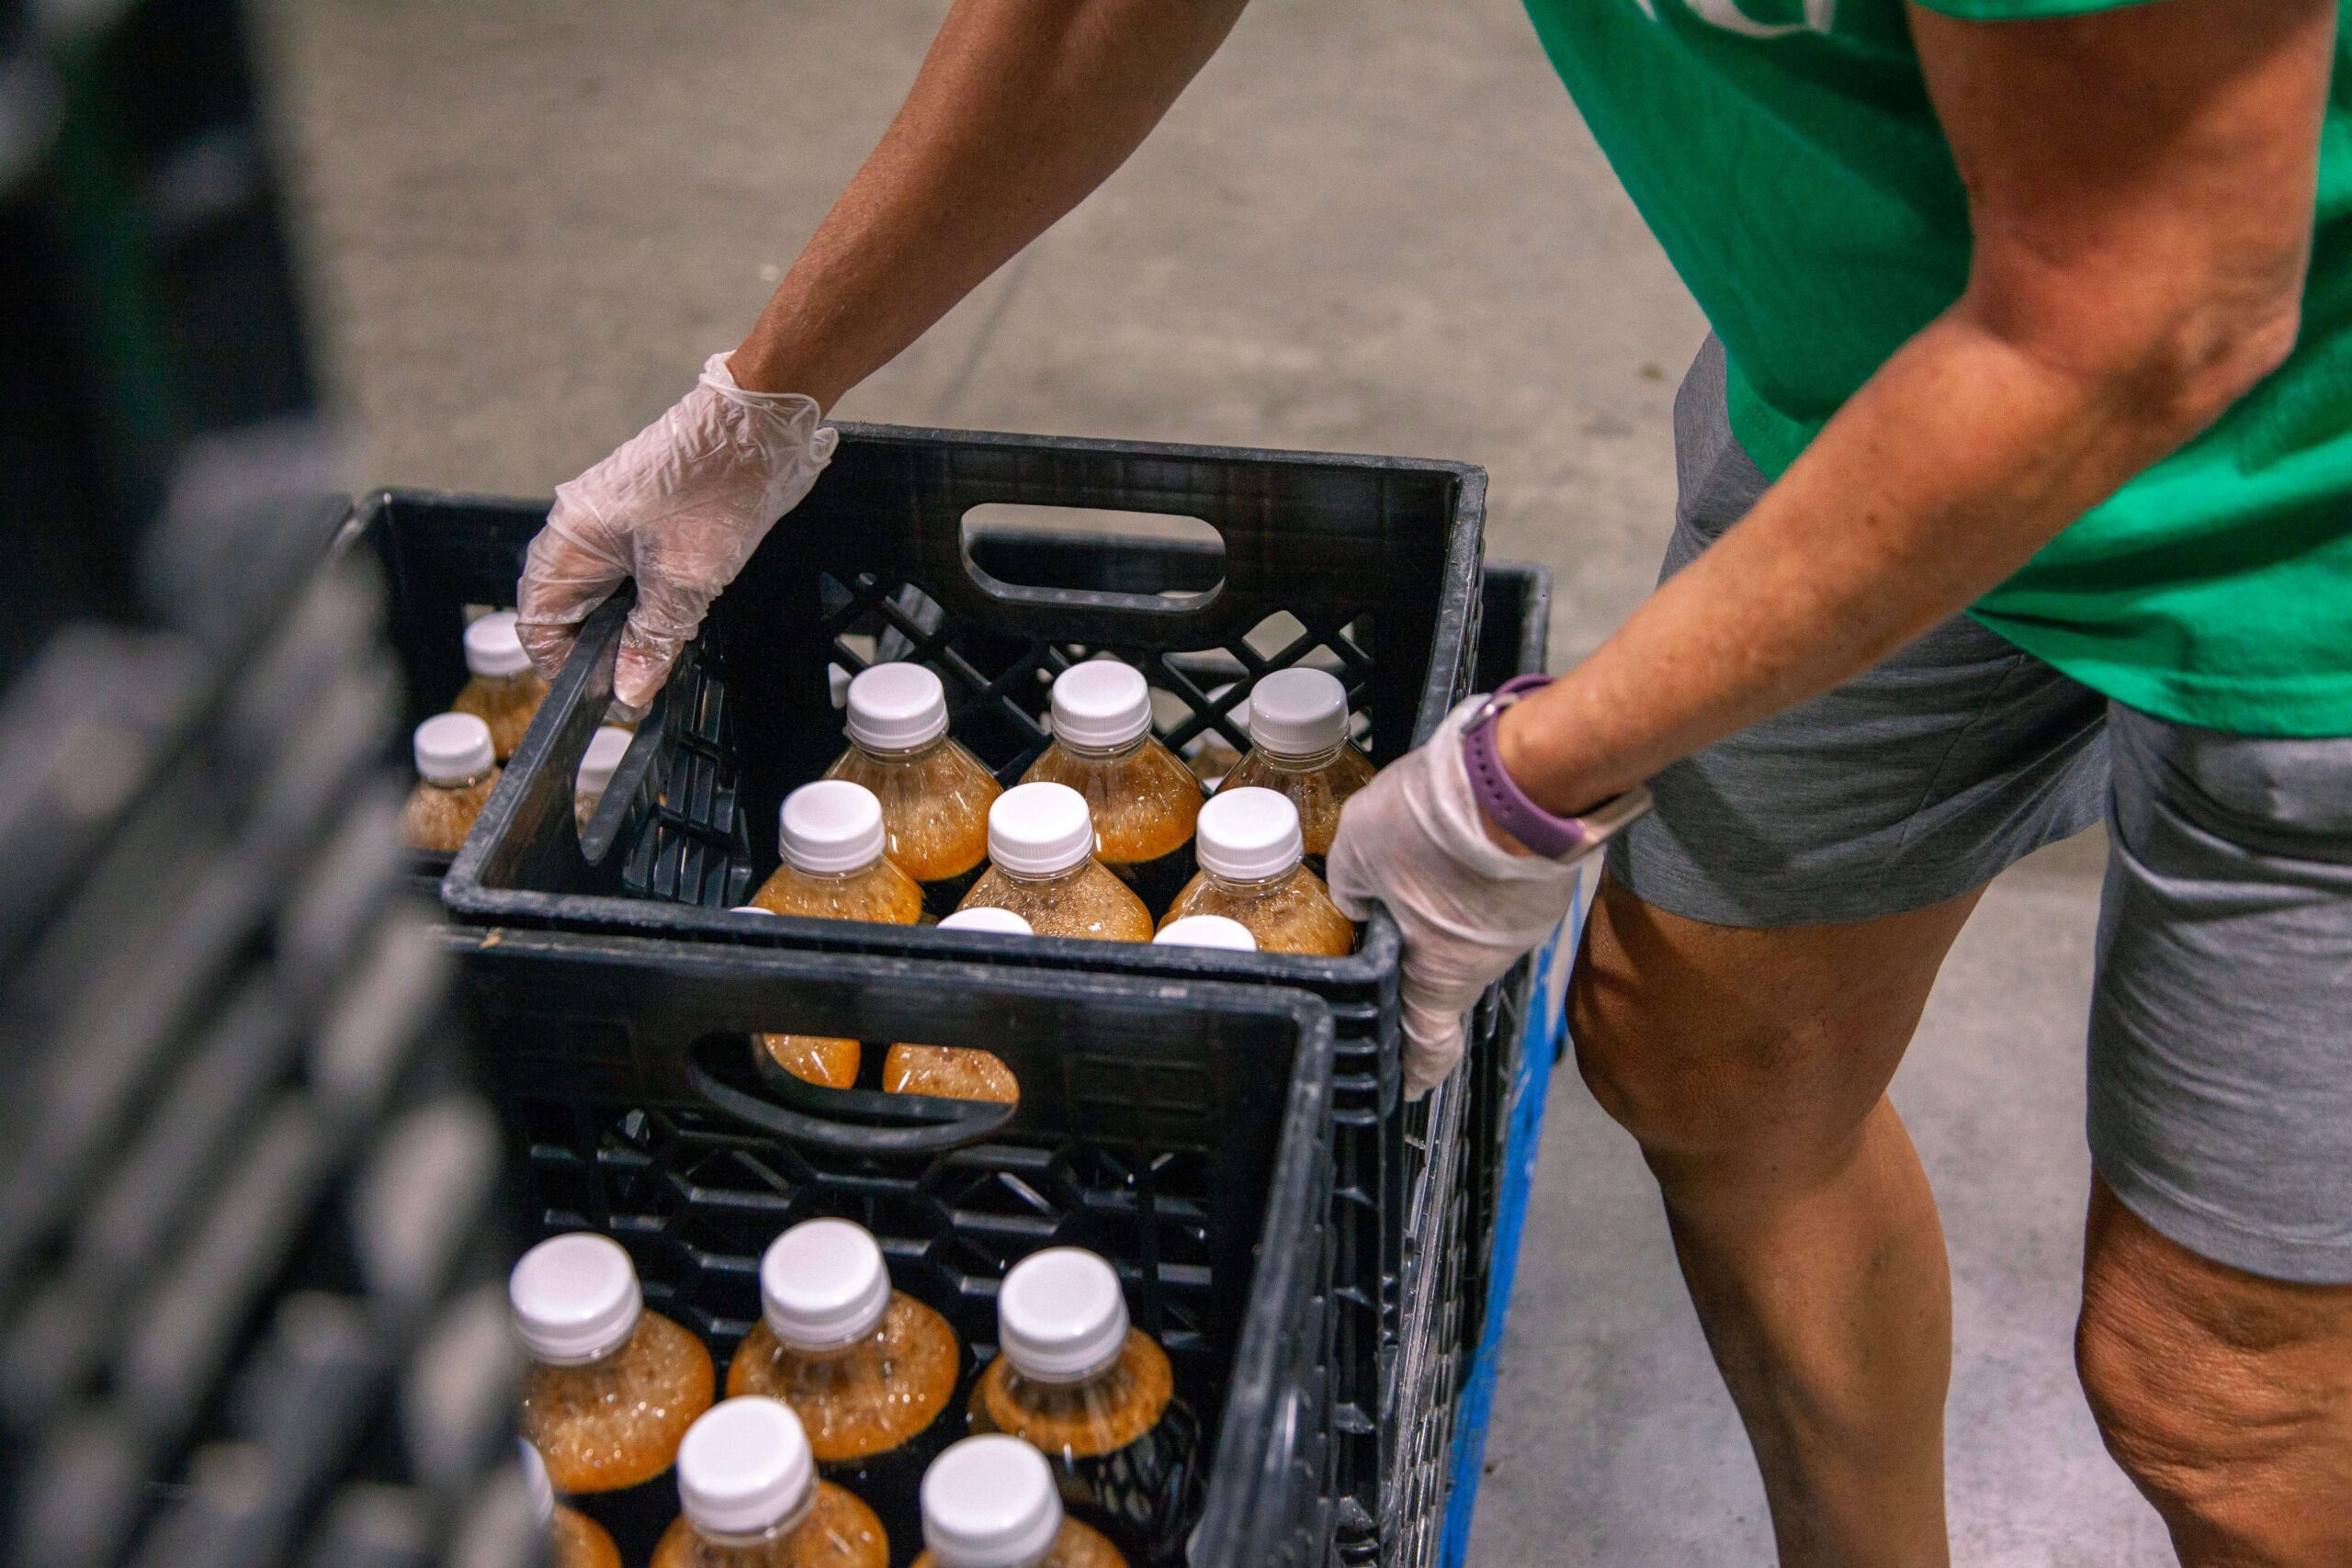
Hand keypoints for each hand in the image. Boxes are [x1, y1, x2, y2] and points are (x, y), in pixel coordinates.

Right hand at [516, 352, 838, 708]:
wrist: (762, 424)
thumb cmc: (717, 485)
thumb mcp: (684, 581)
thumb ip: (651, 640)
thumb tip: (628, 690)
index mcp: (571, 538)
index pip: (539, 620)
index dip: (564, 666)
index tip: (604, 696)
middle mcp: (582, 527)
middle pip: (570, 609)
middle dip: (601, 651)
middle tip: (641, 684)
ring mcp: (614, 520)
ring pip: (605, 593)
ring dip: (629, 628)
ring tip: (662, 655)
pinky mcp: (648, 518)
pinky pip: (633, 572)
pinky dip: (649, 602)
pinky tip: (678, 617)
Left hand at [1327, 695, 1587, 1098]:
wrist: (1525, 772)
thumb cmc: (1437, 824)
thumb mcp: (1360, 848)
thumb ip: (1353, 886)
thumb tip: (1357, 899)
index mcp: (1440, 976)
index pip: (1427, 1046)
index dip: (1412, 1070)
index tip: (1402, 1084)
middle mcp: (1489, 963)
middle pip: (1445, 975)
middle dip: (1414, 953)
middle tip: (1385, 924)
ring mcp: (1525, 926)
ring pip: (1473, 931)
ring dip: (1446, 907)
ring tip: (1421, 860)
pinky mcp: (1546, 886)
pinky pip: (1501, 895)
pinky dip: (1478, 878)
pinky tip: (1460, 842)